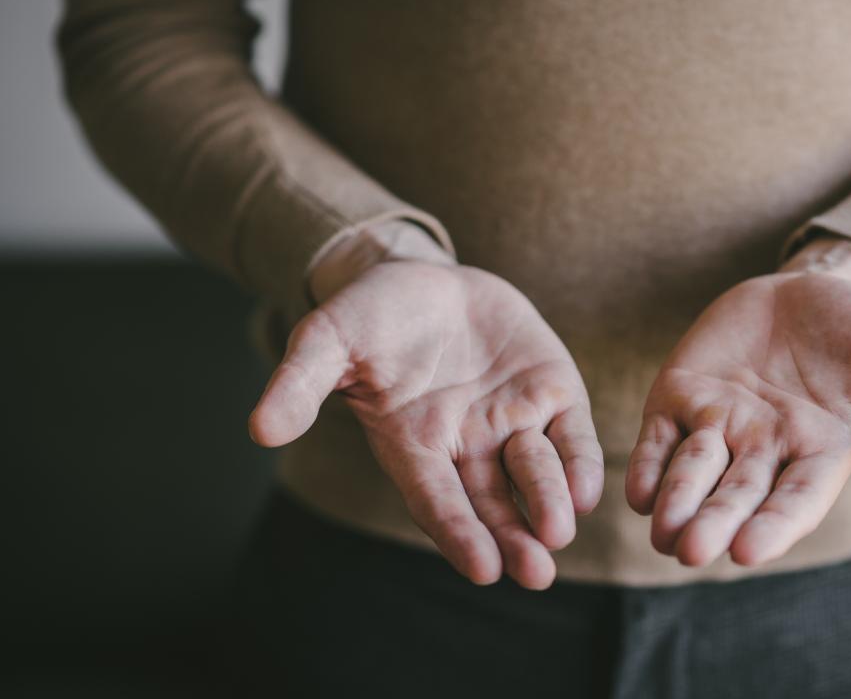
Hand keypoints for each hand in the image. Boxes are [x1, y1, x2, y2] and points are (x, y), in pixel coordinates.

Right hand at [249, 260, 603, 588]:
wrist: (423, 278)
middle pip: (494, 504)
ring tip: (559, 534)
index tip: (481, 568)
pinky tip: (591, 490)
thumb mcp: (328, 341)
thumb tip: (258, 429)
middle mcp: (468, 445)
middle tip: (534, 572)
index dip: (458, 532)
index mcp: (414, 446)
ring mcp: (513, 420)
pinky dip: (580, 462)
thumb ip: (300, 384)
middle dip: (514, 539)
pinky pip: (571, 434)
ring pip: (536, 473)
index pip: (438, 500)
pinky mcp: (551, 391)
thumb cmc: (369, 317)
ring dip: (550, 504)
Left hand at [625, 240, 850, 567]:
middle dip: (714, 523)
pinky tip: (636, 488)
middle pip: (734, 497)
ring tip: (663, 530)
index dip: (773, 526)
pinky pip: (660, 438)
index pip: (794, 501)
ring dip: (676, 502)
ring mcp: (720, 425)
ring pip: (692, 474)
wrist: (817, 291)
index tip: (749, 550)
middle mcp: (764, 451)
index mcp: (817, 456)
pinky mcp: (683, 396)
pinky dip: (649, 464)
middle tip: (691, 550)